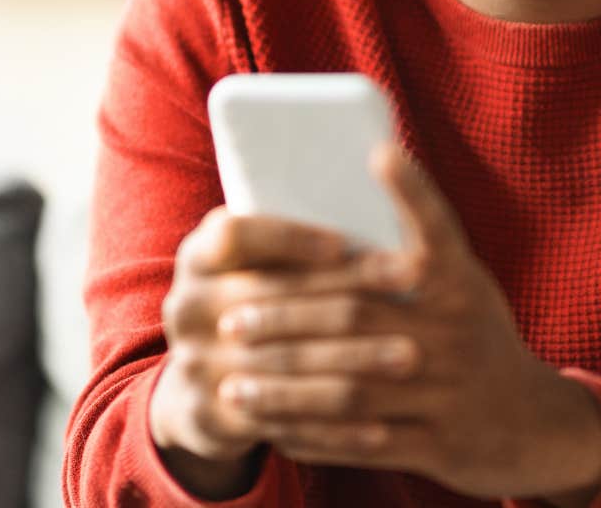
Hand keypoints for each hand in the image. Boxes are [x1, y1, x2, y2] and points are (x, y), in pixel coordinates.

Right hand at [148, 204, 401, 493]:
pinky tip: (384, 422)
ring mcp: (194, 363)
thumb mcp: (259, 265)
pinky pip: (284, 422)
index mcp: (199, 257)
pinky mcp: (212, 415)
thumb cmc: (257, 302)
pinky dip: (336, 425)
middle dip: (349, 294)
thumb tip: (384, 175)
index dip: (289, 238)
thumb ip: (298, 239)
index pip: (237, 235)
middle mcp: (188, 306)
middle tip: (412, 286)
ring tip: (412, 354)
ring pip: (287, 360)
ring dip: (355, 358)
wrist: (204, 385)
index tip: (344, 243)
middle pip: (274, 297)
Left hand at [213, 141, 600, 502]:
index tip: (377, 153)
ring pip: (352, 388)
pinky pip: (364, 443)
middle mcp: (459, 332)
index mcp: (461, 284)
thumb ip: (417, 247)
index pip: (435, 231)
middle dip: (288, 317)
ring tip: (235, 384)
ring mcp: (452, 392)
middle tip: (233, 319)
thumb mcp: (462, 285)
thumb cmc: (473, 335)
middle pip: (358, 317)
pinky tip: (272, 429)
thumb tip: (357, 173)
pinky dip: (313, 436)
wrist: (532, 422)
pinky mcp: (441, 445)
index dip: (412, 191)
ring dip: (287, 388)